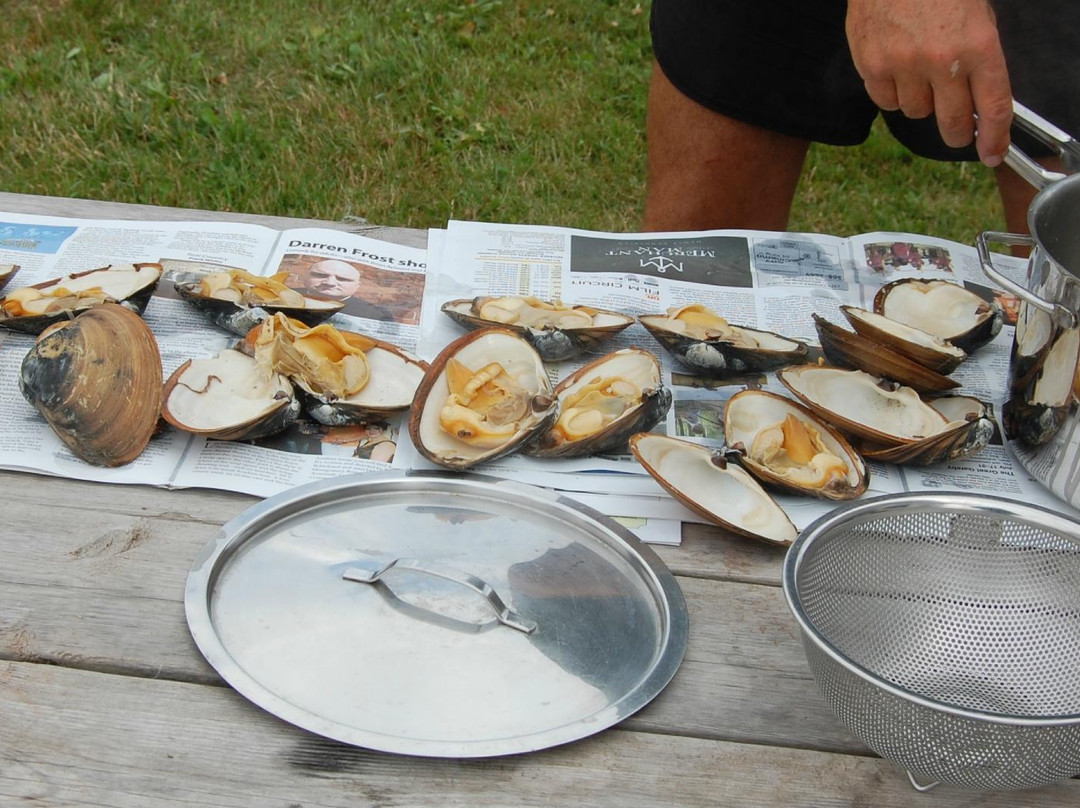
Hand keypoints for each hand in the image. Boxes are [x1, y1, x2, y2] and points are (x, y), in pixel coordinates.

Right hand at [845, 0, 1012, 165]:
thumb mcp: (976, 16)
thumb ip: (980, 58)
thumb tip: (981, 102)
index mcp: (979, 45)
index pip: (993, 106)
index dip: (994, 138)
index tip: (991, 153)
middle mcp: (943, 60)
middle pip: (953, 122)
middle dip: (957, 132)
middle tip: (957, 129)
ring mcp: (904, 65)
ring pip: (916, 112)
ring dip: (921, 100)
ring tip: (919, 72)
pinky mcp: (873, 66)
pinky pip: (886, 101)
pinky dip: (892, 92)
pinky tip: (896, 69)